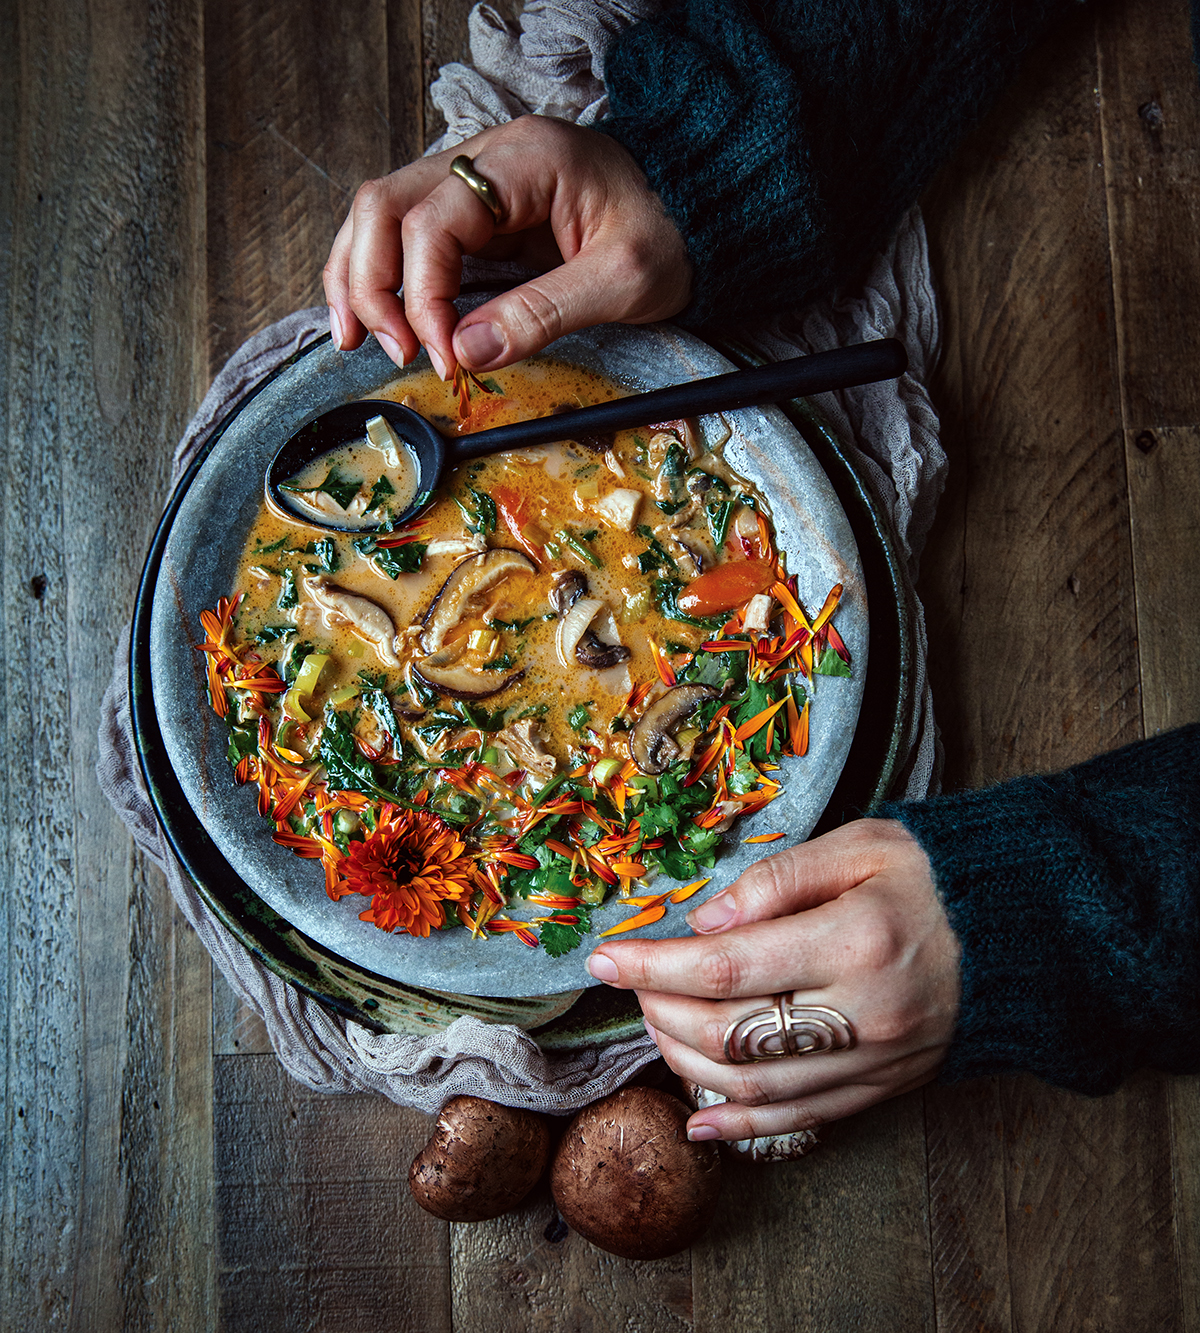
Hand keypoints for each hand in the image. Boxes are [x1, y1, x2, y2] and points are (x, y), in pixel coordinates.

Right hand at [323, 115, 692, 379]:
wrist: (700, 209)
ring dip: (360, 276)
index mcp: (526, 160)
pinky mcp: (476, 210)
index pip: (434, 222)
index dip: (425, 297)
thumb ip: (544, 313)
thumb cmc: (672, 234)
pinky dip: (381, 273)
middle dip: (372, 284)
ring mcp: (476, 178)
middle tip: (395, 351)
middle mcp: (488, 156)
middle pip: (385, 205)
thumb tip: (467, 350)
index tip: (446, 356)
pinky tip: (375, 316)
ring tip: (357, 338)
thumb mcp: (623, 281)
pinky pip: (405, 232)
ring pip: (381, 213)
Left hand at [586, 820, 960, 1140]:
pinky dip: (740, 1124)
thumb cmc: (935, 875)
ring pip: (754, 1084)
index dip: (653, 965)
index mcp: (854, 939)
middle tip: (632, 978)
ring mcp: (875, 1060)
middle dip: (659, 1008)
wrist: (1028, 931)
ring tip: (654, 1023)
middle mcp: (863, 1012)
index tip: (604, 956)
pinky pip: (800, 1119)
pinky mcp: (883, 1087)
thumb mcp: (860, 846)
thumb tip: (702, 920)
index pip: (726, 967)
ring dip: (684, 1060)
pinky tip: (697, 1118)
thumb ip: (777, 879)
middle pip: (729, 1032)